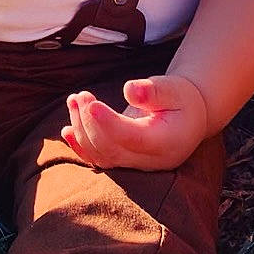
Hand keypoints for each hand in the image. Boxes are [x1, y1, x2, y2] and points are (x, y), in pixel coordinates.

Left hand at [61, 73, 208, 171]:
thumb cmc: (180, 99)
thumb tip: (129, 90)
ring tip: (74, 100)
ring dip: (81, 129)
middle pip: (112, 149)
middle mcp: (150, 160)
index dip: (109, 124)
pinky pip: (99, 160)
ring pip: (101, 156)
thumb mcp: (174, 88)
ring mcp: (136, 165)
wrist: (188, 117)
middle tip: (80, 96)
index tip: (91, 104)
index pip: (132, 139)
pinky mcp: (124, 162)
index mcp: (166, 142)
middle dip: (89, 123)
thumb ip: (154, 90)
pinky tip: (65, 130)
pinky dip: (80, 147)